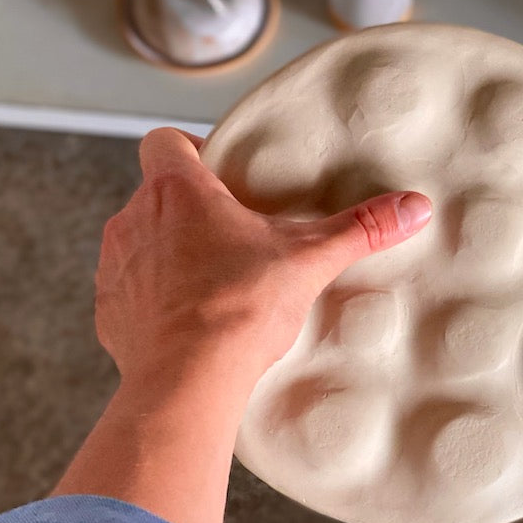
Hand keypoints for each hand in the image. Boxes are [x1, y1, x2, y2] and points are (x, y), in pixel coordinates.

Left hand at [95, 128, 431, 391]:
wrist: (187, 381)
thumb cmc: (239, 310)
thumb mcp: (309, 261)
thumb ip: (360, 229)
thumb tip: (413, 206)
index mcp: (177, 192)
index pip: (164, 140)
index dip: (191, 149)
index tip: (223, 173)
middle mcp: (135, 219)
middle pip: (157, 194)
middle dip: (191, 209)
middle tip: (233, 234)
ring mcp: (115, 266)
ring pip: (140, 241)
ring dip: (168, 252)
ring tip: (213, 280)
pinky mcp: (109, 311)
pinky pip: (129, 290)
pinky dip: (153, 297)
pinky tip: (188, 319)